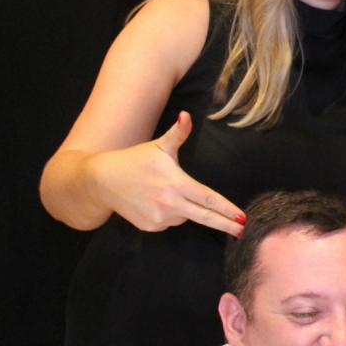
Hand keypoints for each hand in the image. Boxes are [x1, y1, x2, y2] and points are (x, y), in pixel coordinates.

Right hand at [86, 111, 243, 234]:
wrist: (102, 181)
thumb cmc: (134, 160)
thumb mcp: (159, 145)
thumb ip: (178, 133)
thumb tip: (187, 115)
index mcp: (176, 183)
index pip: (208, 199)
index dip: (226, 209)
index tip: (242, 217)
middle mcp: (169, 203)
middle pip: (204, 217)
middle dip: (225, 224)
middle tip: (242, 230)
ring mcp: (158, 218)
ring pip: (185, 217)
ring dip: (187, 208)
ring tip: (167, 191)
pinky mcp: (149, 226)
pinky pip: (170, 222)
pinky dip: (171, 214)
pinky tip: (157, 201)